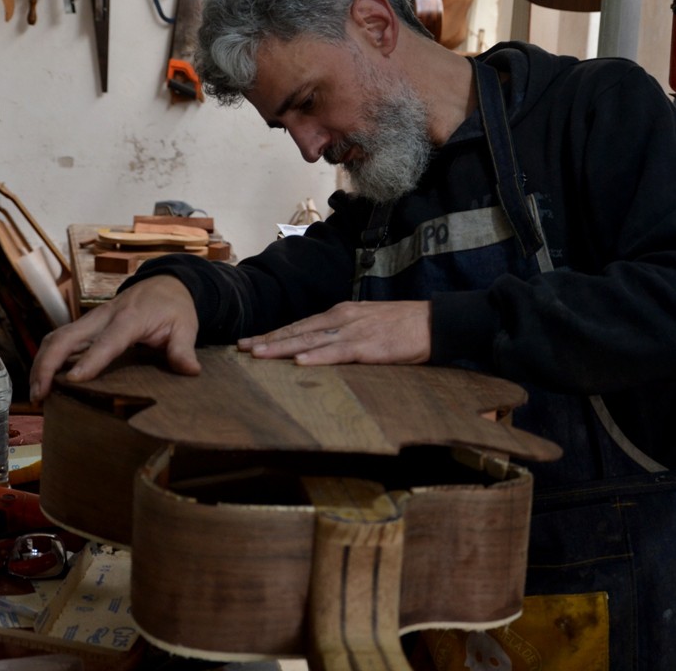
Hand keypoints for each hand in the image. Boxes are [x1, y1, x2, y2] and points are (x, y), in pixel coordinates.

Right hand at [28, 275, 199, 400]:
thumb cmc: (174, 308)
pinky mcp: (87, 325)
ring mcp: (92, 320)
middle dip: (47, 364)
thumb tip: (190, 371)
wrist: (166, 283)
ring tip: (36, 394)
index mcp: (130, 318)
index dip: (90, 359)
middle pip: (66, 336)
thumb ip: (183, 349)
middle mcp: (104, 317)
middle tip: (39, 395)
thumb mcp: (186, 326)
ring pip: (57, 336)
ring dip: (41, 362)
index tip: (73, 379)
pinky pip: (61, 339)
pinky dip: (48, 358)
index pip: (107, 340)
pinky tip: (44, 381)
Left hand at [237, 300, 430, 365]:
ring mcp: (354, 332)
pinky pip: (338, 353)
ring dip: (282, 348)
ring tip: (258, 354)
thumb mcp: (367, 323)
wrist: (434, 322)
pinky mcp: (369, 347)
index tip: (250, 341)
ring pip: (310, 340)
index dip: (274, 334)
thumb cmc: (403, 326)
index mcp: (340, 313)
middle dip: (268, 340)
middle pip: (297, 330)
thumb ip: (344, 332)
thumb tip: (322, 345)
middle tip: (241, 348)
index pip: (300, 325)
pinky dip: (317, 357)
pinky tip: (299, 362)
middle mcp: (341, 319)